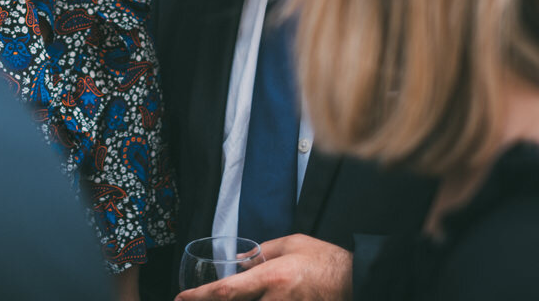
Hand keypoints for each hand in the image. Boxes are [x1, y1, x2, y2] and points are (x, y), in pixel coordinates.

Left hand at [174, 235, 351, 300]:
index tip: (181, 299)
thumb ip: (259, 253)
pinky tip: (251, 299)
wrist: (357, 279)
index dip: (200, 297)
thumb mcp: (290, 244)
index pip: (226, 291)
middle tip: (195, 300)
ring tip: (224, 298)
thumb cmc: (325, 259)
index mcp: (272, 278)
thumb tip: (237, 263)